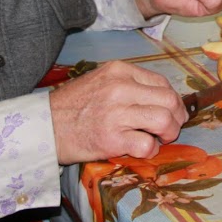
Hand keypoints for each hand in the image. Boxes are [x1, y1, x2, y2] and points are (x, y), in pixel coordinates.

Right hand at [49, 60, 186, 163]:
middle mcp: (120, 88)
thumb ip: (129, 83)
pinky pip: (146, 145)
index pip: (161, 82)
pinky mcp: (111, 140)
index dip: (174, 99)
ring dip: (169, 133)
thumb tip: (161, 97)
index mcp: (120, 71)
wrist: (43, 127)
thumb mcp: (101, 80)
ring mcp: (116, 114)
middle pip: (169, 100)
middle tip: (173, 127)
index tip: (175, 110)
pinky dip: (150, 150)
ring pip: (163, 120)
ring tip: (161, 138)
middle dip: (177, 116)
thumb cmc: (73, 105)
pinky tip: (143, 149)